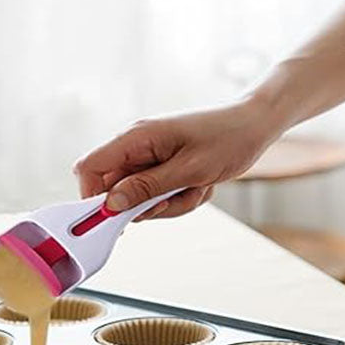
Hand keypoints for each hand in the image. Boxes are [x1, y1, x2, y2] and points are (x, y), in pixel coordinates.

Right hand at [73, 101, 271, 218]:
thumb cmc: (227, 139)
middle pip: (115, 190)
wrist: (254, 125)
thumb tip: (110, 204)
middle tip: (174, 200)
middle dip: (145, 205)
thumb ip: (146, 188)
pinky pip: (158, 195)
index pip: (89, 168)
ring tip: (196, 188)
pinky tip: (200, 185)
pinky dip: (179, 198)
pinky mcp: (162, 165)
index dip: (94, 198)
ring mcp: (149, 156)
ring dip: (169, 203)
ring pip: (140, 198)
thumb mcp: (189, 170)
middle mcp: (137, 146)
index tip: (116, 219)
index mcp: (136, 138)